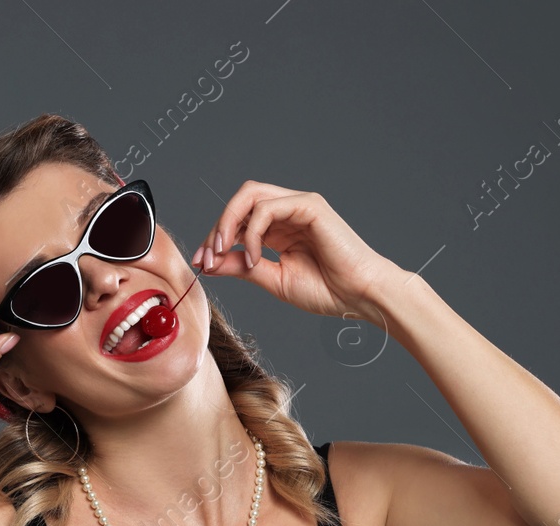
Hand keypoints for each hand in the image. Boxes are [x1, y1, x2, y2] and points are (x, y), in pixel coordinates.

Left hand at [192, 180, 399, 320]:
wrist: (359, 296)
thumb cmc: (327, 290)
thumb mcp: (272, 279)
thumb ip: (242, 268)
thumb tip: (209, 263)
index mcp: (280, 229)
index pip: (238, 220)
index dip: (214, 238)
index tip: (201, 263)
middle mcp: (288, 212)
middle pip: (240, 201)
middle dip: (217, 227)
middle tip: (206, 256)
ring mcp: (299, 205)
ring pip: (250, 195)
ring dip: (228, 224)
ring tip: (222, 253)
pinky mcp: (309, 206)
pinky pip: (267, 208)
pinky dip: (252, 232)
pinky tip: (253, 257)